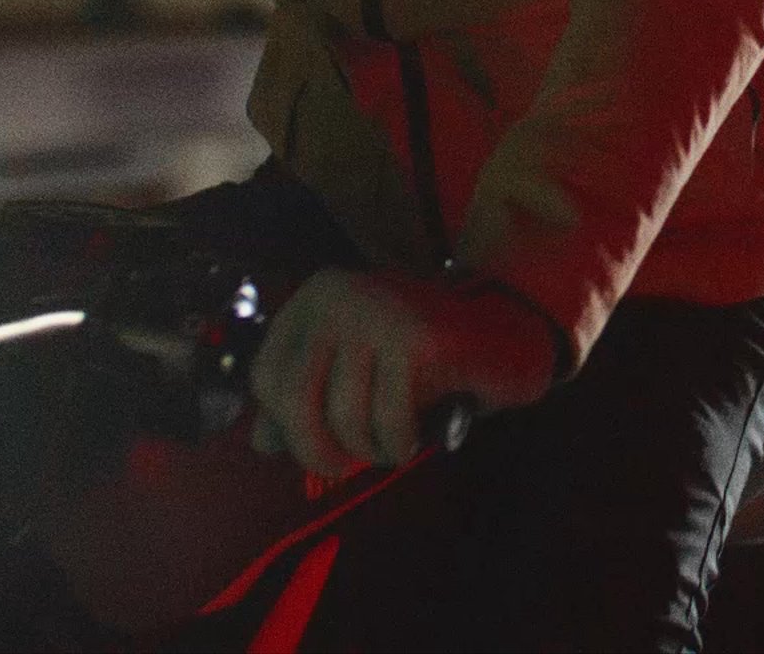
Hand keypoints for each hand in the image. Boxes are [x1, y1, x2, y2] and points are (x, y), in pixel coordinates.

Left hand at [248, 267, 556, 475]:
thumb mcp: (354, 375)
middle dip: (318, 450)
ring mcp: (378, 312)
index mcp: (314, 299)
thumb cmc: (421, 361)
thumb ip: (305, 401)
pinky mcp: (416, 338)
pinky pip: (389, 419)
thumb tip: (260, 442)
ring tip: (391, 445)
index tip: (319, 447)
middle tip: (346, 467)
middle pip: (293, 398)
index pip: (265, 377)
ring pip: (343, 416)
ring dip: (368, 449)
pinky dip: (400, 443)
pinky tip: (414, 438)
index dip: (285, 427)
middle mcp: (338, 296)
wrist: (503, 337)